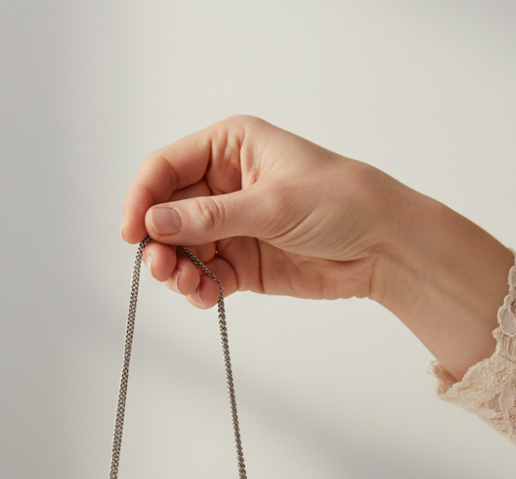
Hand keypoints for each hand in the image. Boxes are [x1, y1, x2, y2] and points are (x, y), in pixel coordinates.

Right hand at [121, 115, 407, 307]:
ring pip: (182, 249)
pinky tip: (203, 295)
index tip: (132, 233)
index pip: (166, 168)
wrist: (383, 245)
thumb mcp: (272, 203)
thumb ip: (211, 216)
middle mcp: (224, 184)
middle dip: (159, 242)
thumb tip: (156, 223)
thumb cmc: (341, 201)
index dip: (143, 198)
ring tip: (186, 285)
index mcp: (230, 147)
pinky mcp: (243, 262)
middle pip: (167, 213)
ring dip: (176, 270)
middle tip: (161, 268)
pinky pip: (205, 275)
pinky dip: (198, 288)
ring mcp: (232, 226)